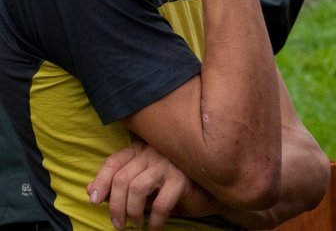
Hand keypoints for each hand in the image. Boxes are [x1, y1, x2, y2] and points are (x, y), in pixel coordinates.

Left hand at [88, 140, 216, 229]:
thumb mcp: (141, 183)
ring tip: (136, 224)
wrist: (207, 190)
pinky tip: (154, 226)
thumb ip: (117, 185)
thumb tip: (91, 191)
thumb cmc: (170, 185)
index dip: (100, 181)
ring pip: (137, 188)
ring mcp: (169, 164)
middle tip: (118, 224)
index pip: (113, 162)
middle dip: (115, 206)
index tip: (95, 201)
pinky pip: (161, 203)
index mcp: (141, 150)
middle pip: (122, 178)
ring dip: (132, 212)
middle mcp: (154, 153)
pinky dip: (154, 220)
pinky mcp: (183, 179)